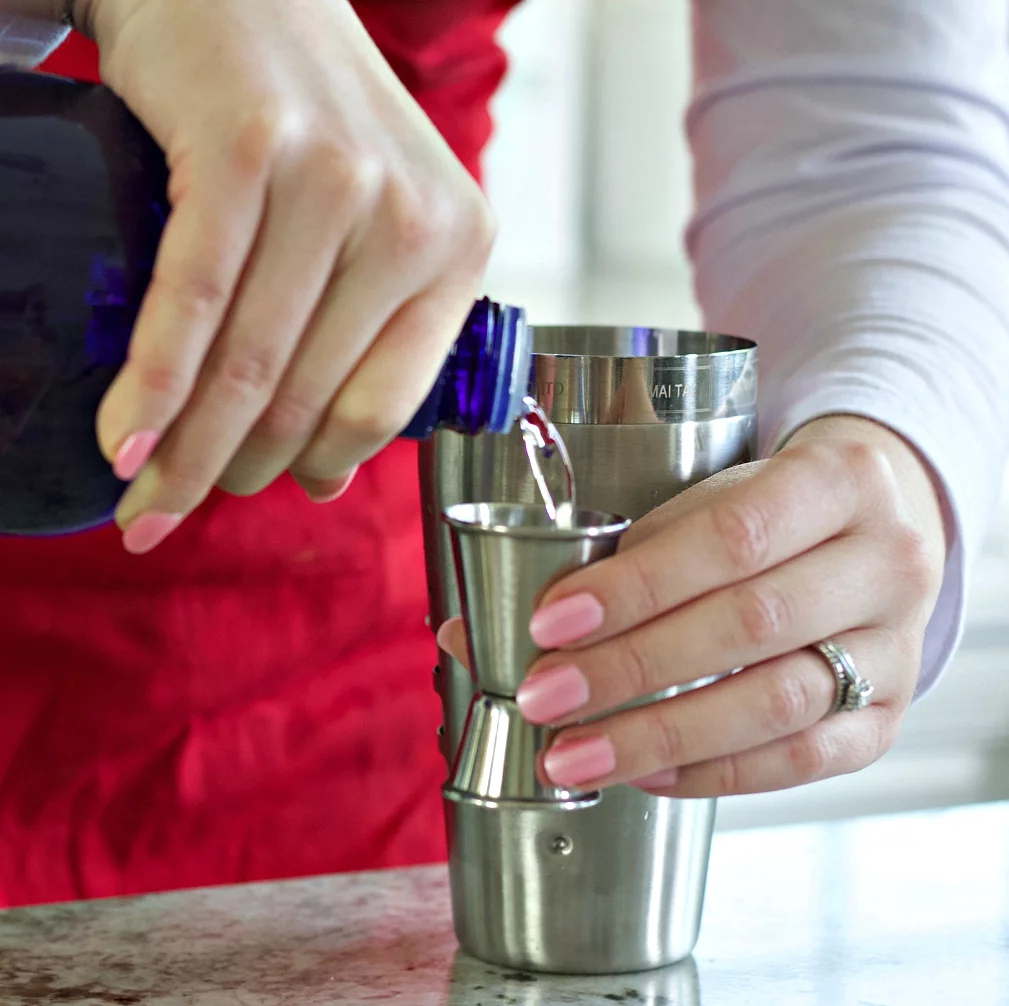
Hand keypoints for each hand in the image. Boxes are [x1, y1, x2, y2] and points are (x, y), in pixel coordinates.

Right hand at [79, 0, 493, 551]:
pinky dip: (155, 385)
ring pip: (251, 364)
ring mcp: (333, 183)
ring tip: (144, 502)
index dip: (318, 466)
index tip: (270, 492)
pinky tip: (125, 442)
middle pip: (308, 398)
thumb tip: (325, 472)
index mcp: (457, 251)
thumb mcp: (377, 224)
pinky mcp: (248, 150)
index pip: (385, 405)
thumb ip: (365, 338)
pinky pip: (197, 300)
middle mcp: (410, 221)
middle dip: (233, 476)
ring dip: (188, 453)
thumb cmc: (312, 124)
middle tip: (173, 511)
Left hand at [438, 416, 947, 796]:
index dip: (637, 584)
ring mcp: (895, 645)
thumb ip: (612, 551)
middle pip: (751, 623)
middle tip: (543, 698)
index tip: (552, 622)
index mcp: (839, 479)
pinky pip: (803, 759)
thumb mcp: (711, 494)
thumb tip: (478, 629)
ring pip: (780, 703)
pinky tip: (644, 771)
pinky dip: (713, 770)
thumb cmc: (774, 507)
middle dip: (631, 666)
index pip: (732, 534)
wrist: (878, 524)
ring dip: (661, 735)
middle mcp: (885, 562)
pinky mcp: (886, 714)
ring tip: (574, 753)